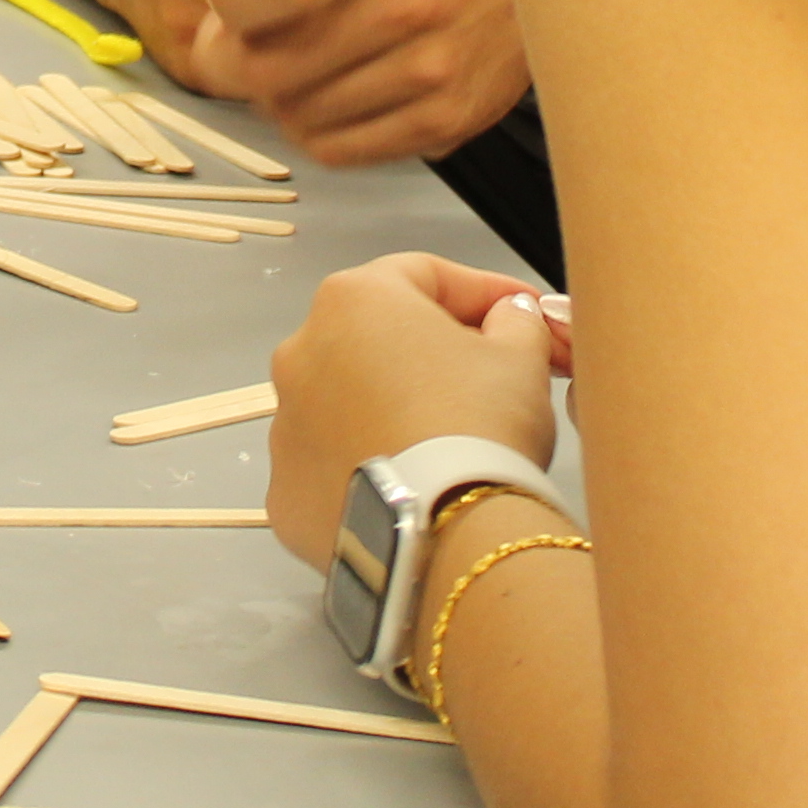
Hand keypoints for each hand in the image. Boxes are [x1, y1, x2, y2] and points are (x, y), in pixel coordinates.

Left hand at [183, 0, 530, 165]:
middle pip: (268, 65)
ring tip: (296, 49)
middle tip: (240, 30)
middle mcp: (412, 4)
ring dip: (271, 90)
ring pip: (292, 115)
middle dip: (228, 51)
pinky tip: (330, 83)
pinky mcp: (448, 120)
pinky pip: (338, 149)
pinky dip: (313, 124)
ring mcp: (435, 71)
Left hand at [263, 252, 563, 561]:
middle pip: (379, 338)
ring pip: (350, 403)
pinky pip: (333, 466)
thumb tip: (507, 316)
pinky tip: (414, 486)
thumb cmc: (481, 423)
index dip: (483, 292)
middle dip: (435, 352)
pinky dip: (369, 467)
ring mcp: (284, 425)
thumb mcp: (521, 356)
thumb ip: (514, 320)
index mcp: (353, 300)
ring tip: (451, 444)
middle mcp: (301, 352)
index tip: (523, 314)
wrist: (444, 531)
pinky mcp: (284, 492)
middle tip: (493, 380)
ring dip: (394, 410)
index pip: (425, 276)